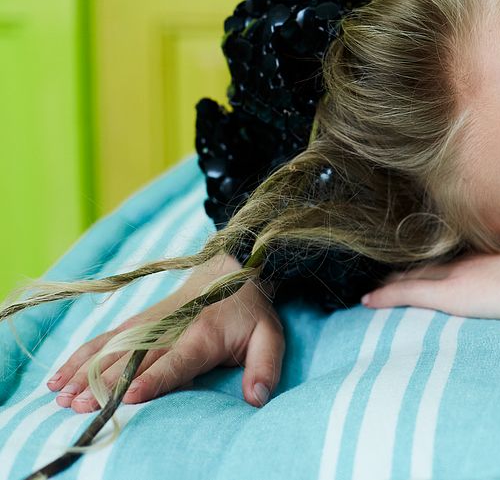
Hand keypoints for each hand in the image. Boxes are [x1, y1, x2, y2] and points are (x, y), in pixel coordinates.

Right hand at [46, 253, 283, 412]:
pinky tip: (57, 378)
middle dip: (106, 383)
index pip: (175, 361)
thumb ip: (265, 366)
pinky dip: (79, 357)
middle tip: (81, 406)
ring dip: (85, 372)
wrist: (231, 266)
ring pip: (112, 349)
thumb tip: (257, 398)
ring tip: (62, 397)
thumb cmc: (249, 309)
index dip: (153, 378)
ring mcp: (148, 323)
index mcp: (203, 335)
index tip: (130, 396)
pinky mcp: (135, 322)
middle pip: (134, 359)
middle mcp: (170, 328)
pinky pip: (103, 339)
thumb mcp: (269, 334)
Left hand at [361, 243, 499, 320]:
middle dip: (407, 263)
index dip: (437, 255)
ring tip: (373, 284)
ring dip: (393, 278)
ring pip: (415, 273)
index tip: (422, 256)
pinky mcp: (451, 294)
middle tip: (384, 267)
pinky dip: (386, 295)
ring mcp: (459, 273)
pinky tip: (366, 301)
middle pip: (430, 258)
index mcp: (496, 250)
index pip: (457, 253)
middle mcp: (472, 256)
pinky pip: (408, 292)